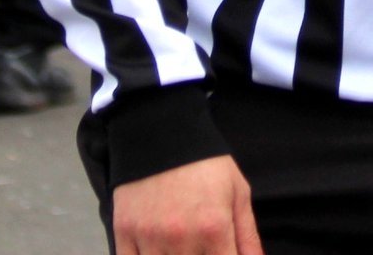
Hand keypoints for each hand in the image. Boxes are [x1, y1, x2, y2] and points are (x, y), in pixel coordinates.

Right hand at [113, 155, 262, 254]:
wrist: (161, 130)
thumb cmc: (205, 162)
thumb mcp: (237, 192)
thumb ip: (248, 237)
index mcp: (214, 228)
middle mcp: (181, 239)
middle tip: (202, 249)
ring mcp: (149, 239)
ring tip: (182, 249)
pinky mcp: (124, 235)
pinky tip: (157, 253)